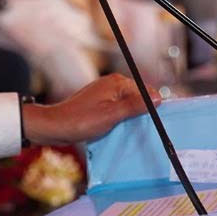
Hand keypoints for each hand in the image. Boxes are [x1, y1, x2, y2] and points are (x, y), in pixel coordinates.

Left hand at [21, 73, 159, 144]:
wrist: (55, 126)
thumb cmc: (82, 121)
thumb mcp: (112, 115)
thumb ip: (135, 106)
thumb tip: (158, 98)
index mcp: (117, 82)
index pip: (146, 91)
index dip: (155, 107)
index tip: (161, 124)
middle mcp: (112, 84)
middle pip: (139, 98)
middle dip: (145, 113)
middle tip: (151, 131)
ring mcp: (105, 93)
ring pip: (129, 105)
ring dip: (134, 118)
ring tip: (138, 133)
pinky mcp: (100, 103)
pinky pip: (119, 110)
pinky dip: (123, 120)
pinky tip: (123, 131)